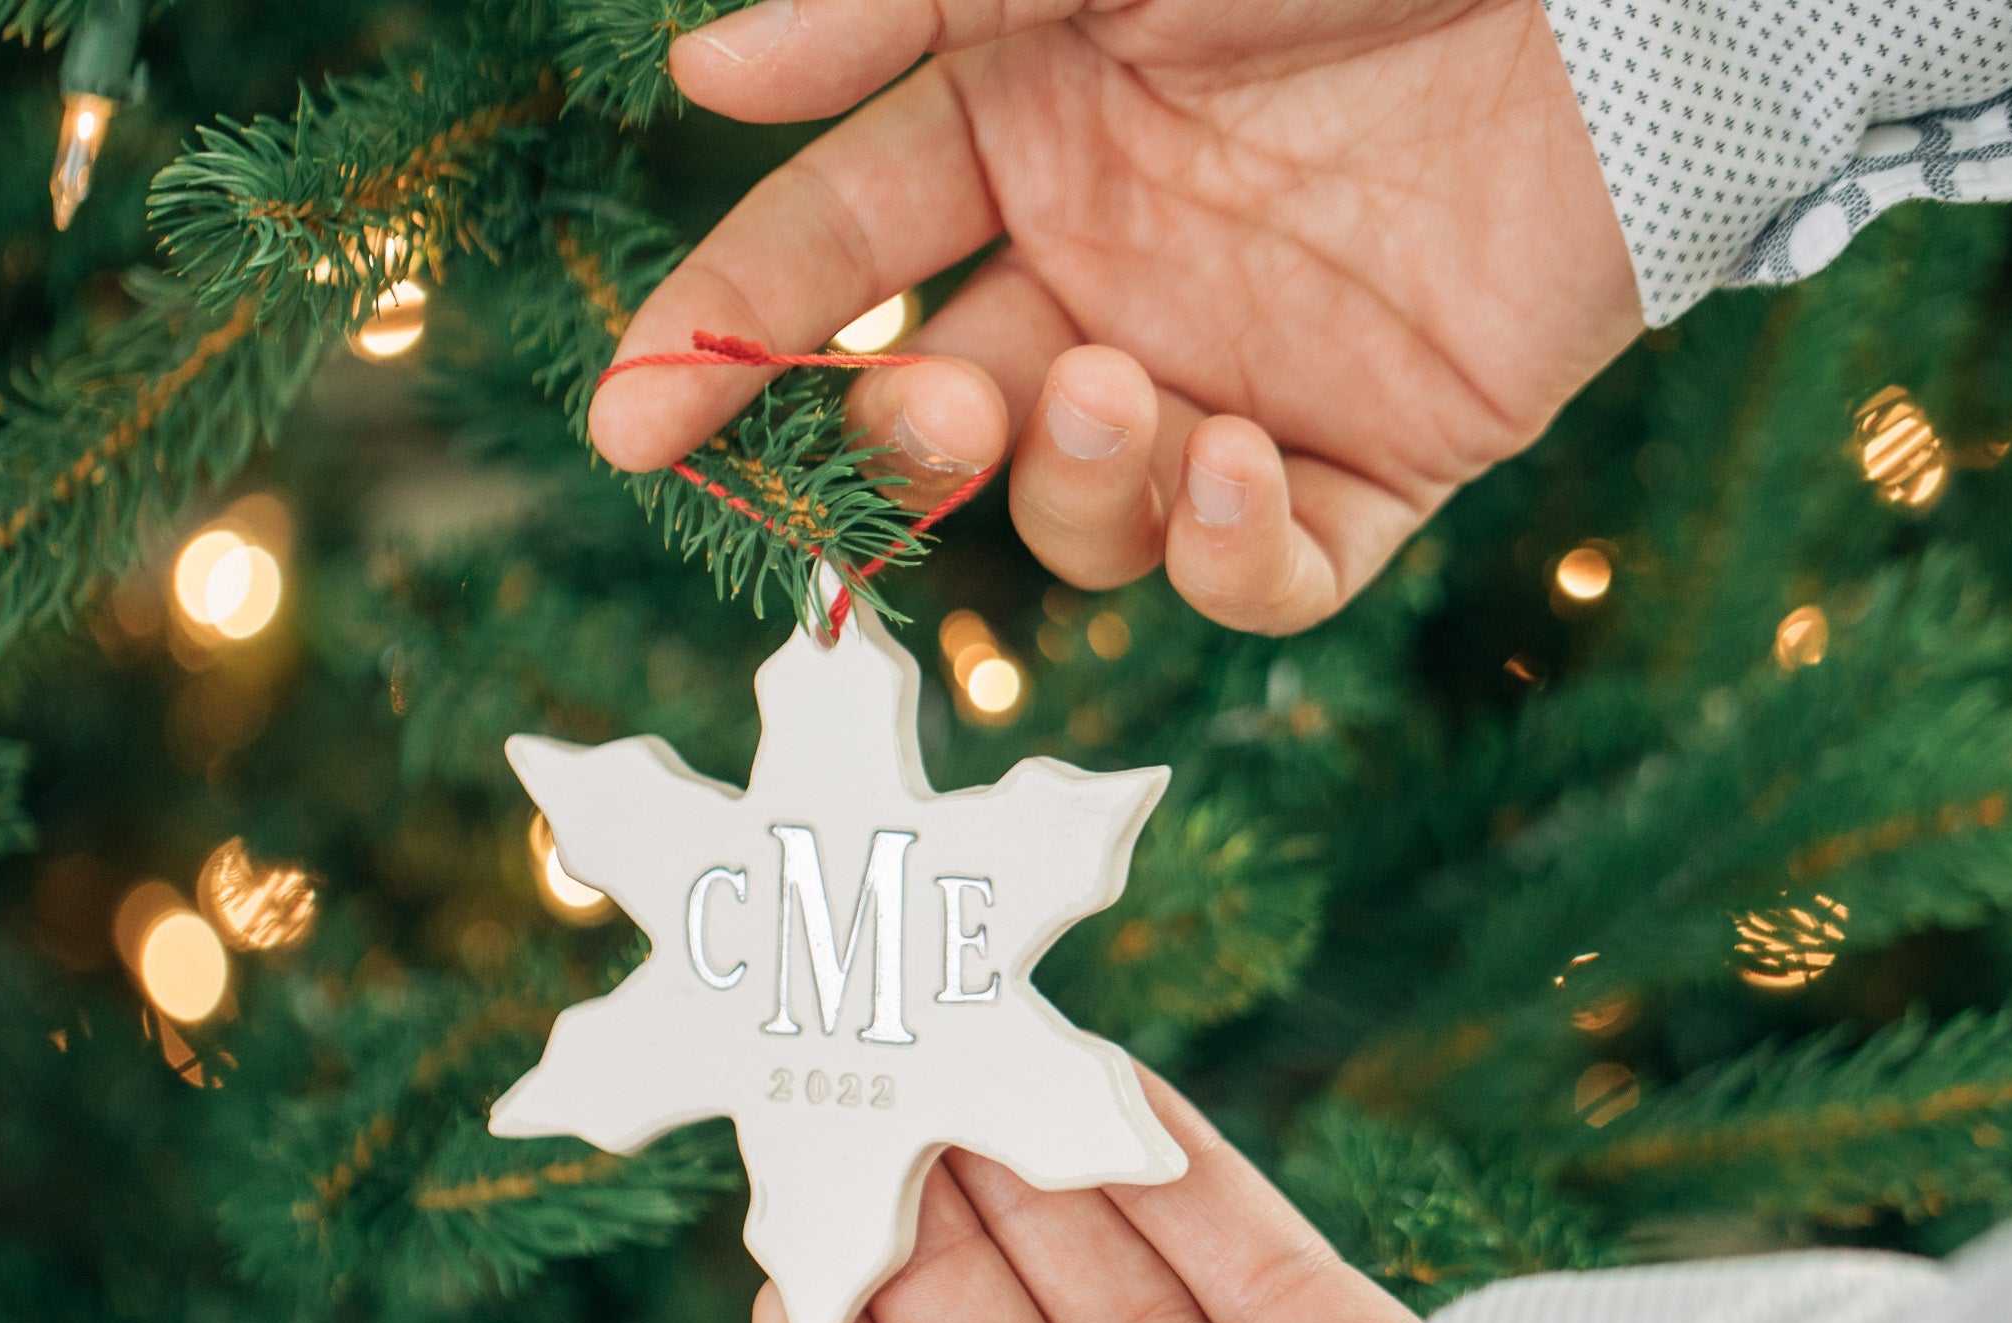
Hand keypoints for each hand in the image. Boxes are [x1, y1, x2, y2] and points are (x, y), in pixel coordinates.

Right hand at [594, 0, 1638, 634]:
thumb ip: (893, 16)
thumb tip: (703, 75)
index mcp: (1026, 138)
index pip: (837, 256)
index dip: (726, 335)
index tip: (627, 418)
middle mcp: (1114, 273)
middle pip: (948, 423)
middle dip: (909, 443)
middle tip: (944, 403)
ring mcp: (1242, 373)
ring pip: (1088, 522)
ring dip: (1072, 488)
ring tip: (1119, 384)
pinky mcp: (1383, 457)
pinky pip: (1270, 577)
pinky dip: (1229, 559)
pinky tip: (1240, 461)